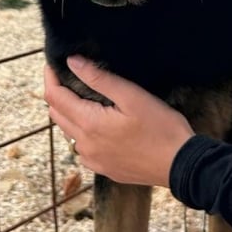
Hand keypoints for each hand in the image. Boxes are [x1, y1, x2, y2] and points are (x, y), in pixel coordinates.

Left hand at [43, 56, 193, 186]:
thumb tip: (73, 62)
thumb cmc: (161, 128)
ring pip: (68, 131)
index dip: (50, 78)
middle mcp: (84, 144)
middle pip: (56, 114)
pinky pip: (82, 147)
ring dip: (70, 113)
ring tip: (86, 98)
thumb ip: (99, 79)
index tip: (54, 64)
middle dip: (58, 94)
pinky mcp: (103, 169)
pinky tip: (100, 125)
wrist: (181, 166)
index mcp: (88, 124)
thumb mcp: (132, 96)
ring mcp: (92, 159)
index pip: (54, 97)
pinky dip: (83, 132)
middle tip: (69, 77)